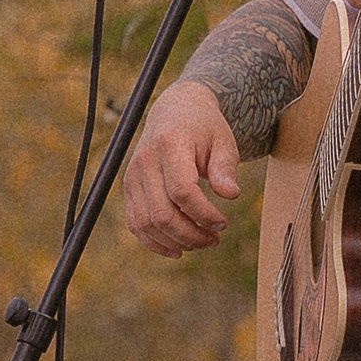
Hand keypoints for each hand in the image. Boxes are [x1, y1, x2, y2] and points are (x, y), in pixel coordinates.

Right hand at [124, 80, 241, 256]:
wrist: (175, 111)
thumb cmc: (203, 128)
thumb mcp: (223, 141)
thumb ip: (225, 168)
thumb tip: (231, 195)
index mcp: (170, 144)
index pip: (182, 190)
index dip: (204, 214)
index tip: (223, 222)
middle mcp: (145, 161)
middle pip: (162, 213)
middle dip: (191, 234)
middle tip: (215, 238)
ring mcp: (133, 176)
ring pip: (147, 223)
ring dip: (176, 241)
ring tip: (201, 242)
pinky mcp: (130, 189)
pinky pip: (136, 224)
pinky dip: (155, 242)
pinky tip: (177, 248)